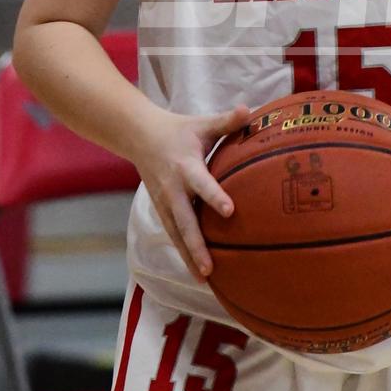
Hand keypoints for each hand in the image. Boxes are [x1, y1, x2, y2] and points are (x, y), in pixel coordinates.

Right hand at [134, 104, 250, 282]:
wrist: (140, 137)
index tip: (230, 211)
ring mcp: (165, 202)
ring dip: (189, 257)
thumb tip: (250, 110)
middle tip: (210, 267)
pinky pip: (173, 235)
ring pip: (177, 234)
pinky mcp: (162, 210)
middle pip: (185, 221)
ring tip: (204, 280)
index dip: (215, 196)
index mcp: (186, 166)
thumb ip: (227, 121)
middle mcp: (173, 188)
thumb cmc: (179, 130)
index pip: (202, 183)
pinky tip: (196, 273)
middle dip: (196, 245)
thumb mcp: (202, 124)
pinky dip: (184, 254)